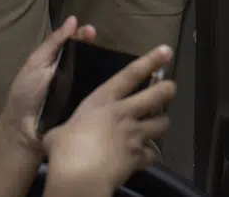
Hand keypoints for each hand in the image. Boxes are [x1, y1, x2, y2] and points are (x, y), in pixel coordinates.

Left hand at [0, 16, 98, 157]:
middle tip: (98, 40)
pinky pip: (99, 96)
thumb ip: (53, 43)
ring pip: (98, 76)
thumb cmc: (25, 93)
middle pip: (90, 58)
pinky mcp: (87, 108)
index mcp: (60, 61)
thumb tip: (72, 20)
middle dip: (96, 47)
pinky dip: (107, 89)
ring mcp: (82, 92)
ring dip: (105, 67)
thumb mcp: (36, 63)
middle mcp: (74, 74)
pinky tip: (115, 81)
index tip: (90, 31)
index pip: (77, 44)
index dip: (84, 36)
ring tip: (110, 58)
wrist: (23, 129)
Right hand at [42, 43, 175, 195]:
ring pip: (162, 123)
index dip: (150, 60)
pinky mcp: (139, 156)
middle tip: (170, 88)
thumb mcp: (58, 133)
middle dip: (167, 89)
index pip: (130, 74)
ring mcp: (134, 135)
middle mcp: (124, 113)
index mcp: (103, 101)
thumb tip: (57, 137)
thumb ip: (65, 130)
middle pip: (157, 95)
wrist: (81, 177)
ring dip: (162, 123)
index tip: (166, 50)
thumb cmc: (65, 150)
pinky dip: (149, 155)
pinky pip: (152, 154)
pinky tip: (144, 156)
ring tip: (159, 123)